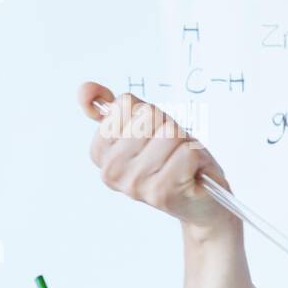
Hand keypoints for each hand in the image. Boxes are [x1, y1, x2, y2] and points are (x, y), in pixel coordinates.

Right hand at [78, 81, 236, 235]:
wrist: (202, 200)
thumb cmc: (175, 160)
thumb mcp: (145, 127)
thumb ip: (117, 107)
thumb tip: (86, 88)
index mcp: (100, 151)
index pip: (125, 104)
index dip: (149, 115)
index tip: (153, 136)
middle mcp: (111, 170)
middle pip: (148, 115)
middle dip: (168, 126)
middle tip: (172, 150)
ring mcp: (134, 183)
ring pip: (169, 133)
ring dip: (183, 143)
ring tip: (181, 161)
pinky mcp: (161, 192)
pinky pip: (186, 152)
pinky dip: (195, 157)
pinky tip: (190, 172)